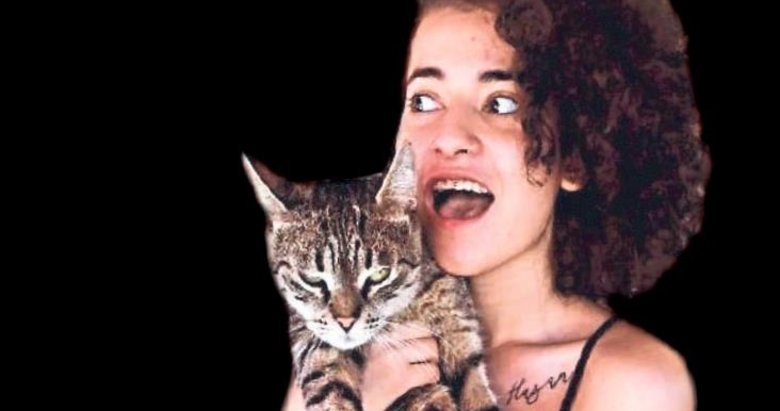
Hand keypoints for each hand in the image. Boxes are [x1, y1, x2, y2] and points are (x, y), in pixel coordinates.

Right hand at [281, 323, 439, 410]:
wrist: (334, 405)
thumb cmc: (338, 376)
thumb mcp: (346, 348)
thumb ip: (363, 334)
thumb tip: (384, 322)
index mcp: (371, 330)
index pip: (408, 315)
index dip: (418, 325)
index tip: (420, 332)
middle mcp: (382, 340)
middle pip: (424, 329)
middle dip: (426, 342)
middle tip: (422, 353)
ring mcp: (393, 358)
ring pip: (432, 348)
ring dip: (431, 359)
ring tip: (423, 367)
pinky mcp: (400, 380)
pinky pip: (430, 371)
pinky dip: (431, 377)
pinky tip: (422, 382)